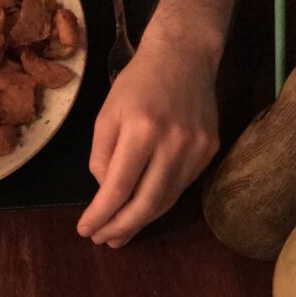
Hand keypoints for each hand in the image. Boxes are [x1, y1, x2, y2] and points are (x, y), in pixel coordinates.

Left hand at [77, 33, 219, 246]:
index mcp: (142, 129)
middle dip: (121, 227)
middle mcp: (173, 142)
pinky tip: (142, 211)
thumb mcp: (106, 114)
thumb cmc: (137, 83)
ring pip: (166, 200)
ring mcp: (197, 149)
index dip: (101, 214)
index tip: (85, 230)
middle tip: (103, 241)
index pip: (118, 187)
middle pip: (146, 202)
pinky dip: (158, 203)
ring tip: (119, 235)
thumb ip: (102, 156)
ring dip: (140, 222)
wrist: (185, 55)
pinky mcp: (210, 151)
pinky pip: (180, 187)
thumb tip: (106, 193)